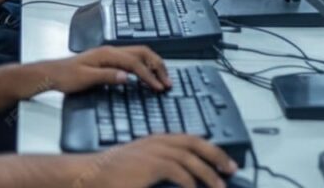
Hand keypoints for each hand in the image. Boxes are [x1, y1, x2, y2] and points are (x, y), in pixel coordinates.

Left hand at [40, 45, 170, 92]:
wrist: (52, 74)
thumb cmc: (67, 77)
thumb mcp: (86, 79)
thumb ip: (108, 76)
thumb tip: (128, 77)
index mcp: (107, 54)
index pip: (135, 63)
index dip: (149, 75)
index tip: (159, 88)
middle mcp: (111, 51)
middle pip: (142, 53)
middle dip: (157, 66)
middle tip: (168, 82)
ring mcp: (110, 54)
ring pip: (139, 54)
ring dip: (152, 65)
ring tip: (163, 78)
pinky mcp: (108, 60)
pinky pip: (132, 59)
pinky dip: (144, 66)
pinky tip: (147, 75)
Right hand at [84, 134, 238, 187]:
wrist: (92, 173)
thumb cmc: (113, 173)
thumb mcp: (141, 166)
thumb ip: (161, 168)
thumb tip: (183, 178)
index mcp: (157, 140)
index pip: (190, 139)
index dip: (210, 148)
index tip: (223, 160)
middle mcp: (158, 142)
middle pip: (195, 142)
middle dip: (217, 155)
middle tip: (231, 169)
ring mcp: (155, 151)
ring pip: (191, 157)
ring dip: (209, 173)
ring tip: (220, 186)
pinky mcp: (152, 164)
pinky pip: (179, 171)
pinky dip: (191, 182)